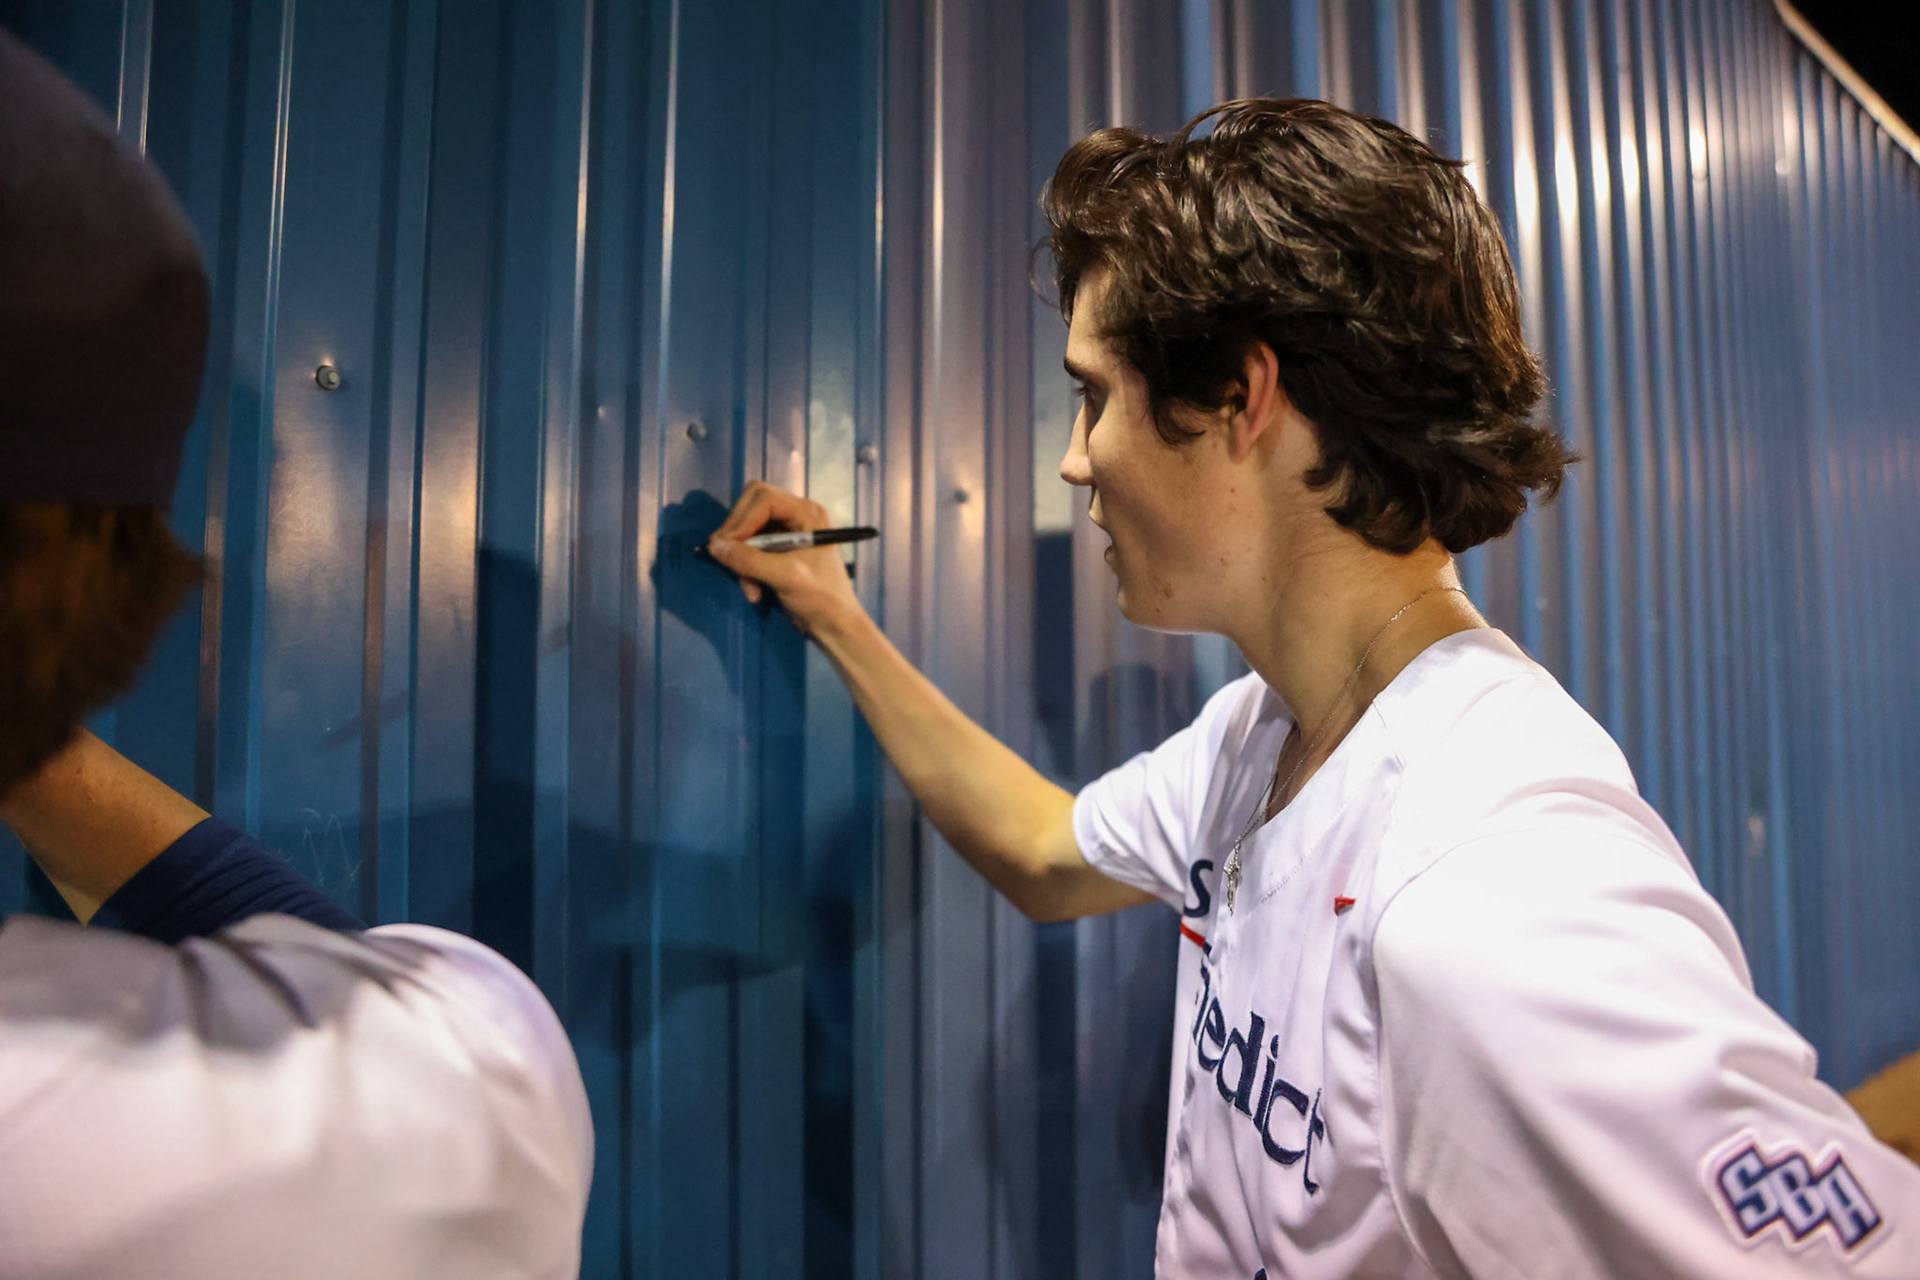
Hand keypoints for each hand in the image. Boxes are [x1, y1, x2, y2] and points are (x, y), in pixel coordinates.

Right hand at [705, 481, 864, 636]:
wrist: (834, 626)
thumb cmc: (821, 598)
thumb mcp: (786, 577)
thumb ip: (750, 560)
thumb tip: (715, 545)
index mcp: (806, 513)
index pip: (763, 498)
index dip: (742, 519)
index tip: (728, 547)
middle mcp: (796, 515)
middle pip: (751, 506)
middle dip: (738, 536)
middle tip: (727, 559)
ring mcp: (786, 531)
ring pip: (747, 529)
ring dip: (741, 558)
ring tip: (749, 588)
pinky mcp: (778, 549)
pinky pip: (750, 548)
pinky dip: (746, 568)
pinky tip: (753, 591)